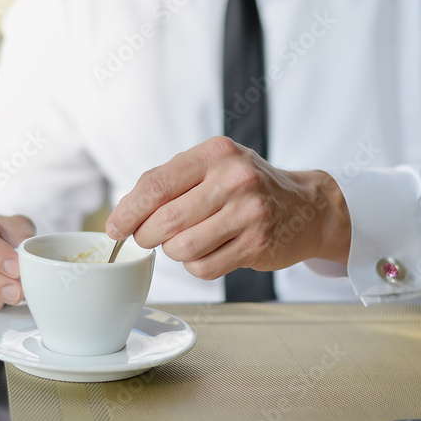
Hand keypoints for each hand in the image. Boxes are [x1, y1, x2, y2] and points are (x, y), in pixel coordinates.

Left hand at [106, 136, 350, 280]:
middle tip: (147, 239)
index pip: (156, 184)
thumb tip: (124, 213)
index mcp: (215, 153)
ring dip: (175, 252)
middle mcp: (234, 179)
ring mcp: (249, 213)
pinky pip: (204, 267)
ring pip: (182, 248)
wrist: (306, 207)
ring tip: (188, 241)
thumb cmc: (248, 187)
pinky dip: (198, 265)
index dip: (128, 211)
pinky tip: (211, 251)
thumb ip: (171, 182)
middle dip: (146, 237)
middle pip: (165, 221)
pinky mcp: (257, 244)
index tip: (115, 228)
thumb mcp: (214, 167)